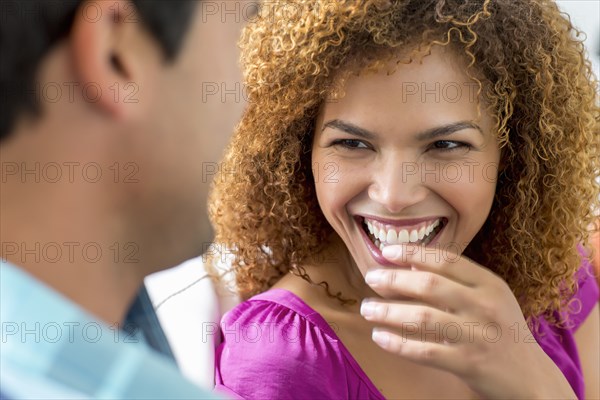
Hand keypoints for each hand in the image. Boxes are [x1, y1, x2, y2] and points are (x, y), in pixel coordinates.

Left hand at [360, 244, 576, 398]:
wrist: (531, 377)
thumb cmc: (502, 330)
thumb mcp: (490, 297)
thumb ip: (456, 280)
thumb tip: (409, 264)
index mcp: (490, 284)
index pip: (446, 260)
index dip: (413, 252)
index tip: (387, 251)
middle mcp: (485, 306)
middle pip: (430, 285)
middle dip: (393, 280)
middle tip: (370, 278)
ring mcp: (477, 336)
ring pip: (423, 318)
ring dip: (388, 312)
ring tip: (367, 309)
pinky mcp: (468, 363)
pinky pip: (425, 351)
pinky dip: (398, 344)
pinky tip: (380, 337)